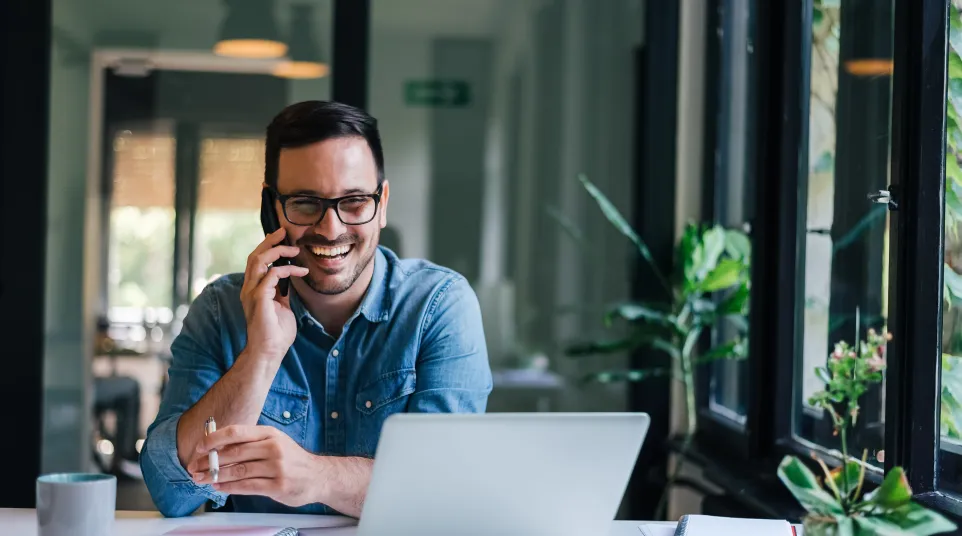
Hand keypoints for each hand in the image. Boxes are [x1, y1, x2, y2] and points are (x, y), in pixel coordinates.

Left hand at [188, 425, 324, 506]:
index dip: (214, 439)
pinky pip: (247, 486)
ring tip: (201, 479)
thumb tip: (218, 447)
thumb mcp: (274, 442)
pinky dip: (229, 487)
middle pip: (234, 453)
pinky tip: (219, 487)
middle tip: (194, 467)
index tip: (199, 447)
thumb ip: (250, 444)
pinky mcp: (277, 486)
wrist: (318, 476)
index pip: (236, 432)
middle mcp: (273, 448)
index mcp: (269, 434)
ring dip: (215, 476)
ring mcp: (276, 467)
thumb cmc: (291, 459)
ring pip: (238, 471)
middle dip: (209, 461)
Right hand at [241, 229, 308, 362]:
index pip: (256, 261)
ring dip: (277, 251)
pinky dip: (286, 270)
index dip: (267, 247)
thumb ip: (281, 292)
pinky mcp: (259, 298)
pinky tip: (300, 271)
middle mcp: (249, 288)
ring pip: (258, 260)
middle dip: (269, 241)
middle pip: (254, 256)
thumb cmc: (276, 333)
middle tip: (284, 232)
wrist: (269, 351)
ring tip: (293, 249)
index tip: (282, 238)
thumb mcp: (281, 306)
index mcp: (253, 289)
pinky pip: (271, 275)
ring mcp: (251, 293)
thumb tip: (289, 279)